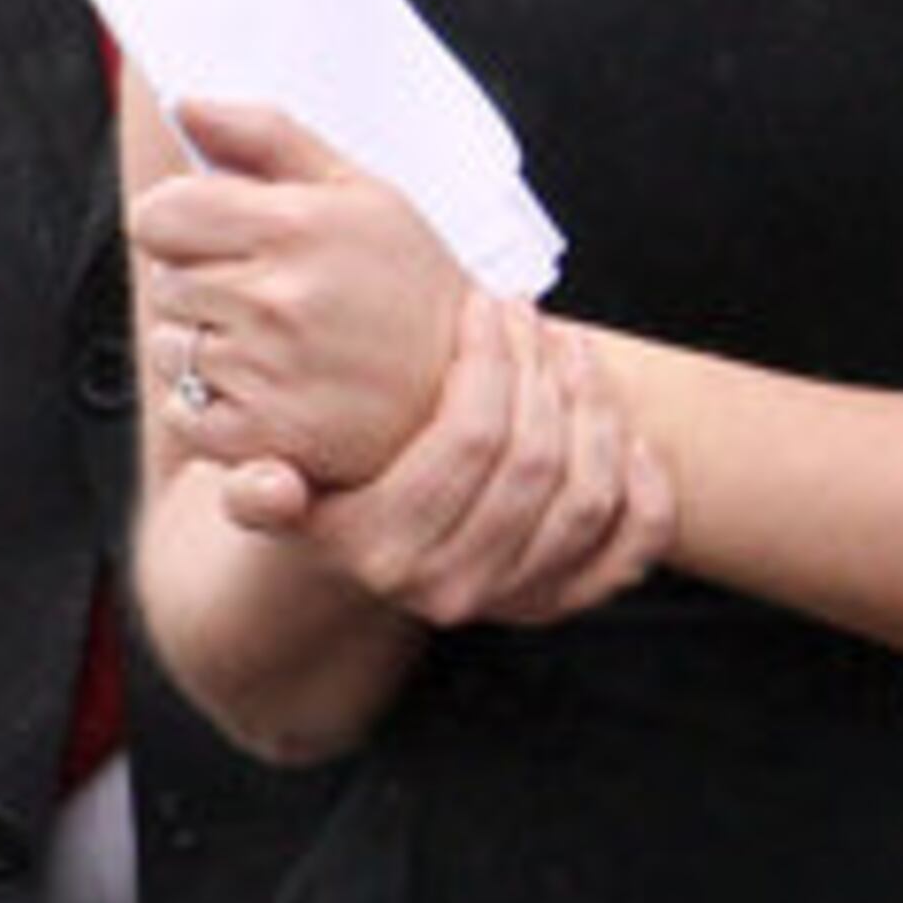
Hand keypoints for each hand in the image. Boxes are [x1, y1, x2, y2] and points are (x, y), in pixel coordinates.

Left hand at [132, 97, 466, 486]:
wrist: (461, 391)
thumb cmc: (408, 282)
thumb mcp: (361, 190)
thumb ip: (267, 136)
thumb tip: (186, 102)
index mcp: (300, 226)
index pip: (161, 213)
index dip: (180, 221)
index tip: (216, 232)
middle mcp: (280, 299)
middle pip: (163, 280)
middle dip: (202, 282)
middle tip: (269, 293)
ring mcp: (268, 372)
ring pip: (168, 345)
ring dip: (203, 344)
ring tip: (273, 342)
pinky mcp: (259, 436)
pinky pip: (181, 408)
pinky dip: (209, 402)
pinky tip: (268, 387)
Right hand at [221, 290, 675, 626]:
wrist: (374, 551)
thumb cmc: (335, 485)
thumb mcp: (276, 483)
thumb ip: (255, 488)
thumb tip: (263, 487)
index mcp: (382, 553)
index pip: (467, 442)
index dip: (491, 359)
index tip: (485, 302)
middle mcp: (451, 590)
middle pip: (535, 460)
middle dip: (541, 368)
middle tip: (529, 312)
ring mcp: (515, 600)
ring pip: (589, 493)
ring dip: (594, 405)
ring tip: (569, 347)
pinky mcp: (568, 597)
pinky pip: (634, 543)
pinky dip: (646, 483)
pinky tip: (625, 428)